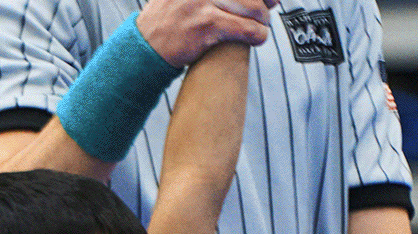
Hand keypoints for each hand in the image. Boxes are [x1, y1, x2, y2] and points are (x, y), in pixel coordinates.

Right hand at [137, 0, 277, 66]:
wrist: (146, 45)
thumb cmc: (168, 19)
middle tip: (272, 5)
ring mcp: (203, 1)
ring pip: (252, 6)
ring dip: (263, 18)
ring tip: (262, 25)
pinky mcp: (206, 25)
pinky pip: (245, 28)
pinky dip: (258, 34)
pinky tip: (259, 38)